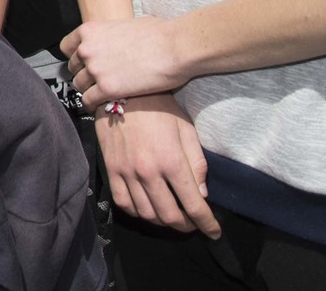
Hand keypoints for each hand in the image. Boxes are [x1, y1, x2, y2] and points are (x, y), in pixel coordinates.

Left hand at [61, 16, 187, 104]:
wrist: (174, 47)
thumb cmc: (159, 33)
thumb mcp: (129, 24)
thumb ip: (116, 33)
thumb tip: (122, 35)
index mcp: (91, 31)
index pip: (67, 47)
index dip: (75, 57)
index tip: (82, 64)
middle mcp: (87, 49)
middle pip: (73, 68)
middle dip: (83, 75)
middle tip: (95, 81)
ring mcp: (95, 70)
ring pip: (79, 86)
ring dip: (88, 91)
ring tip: (98, 95)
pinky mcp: (107, 89)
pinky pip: (89, 101)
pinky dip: (91, 105)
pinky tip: (98, 108)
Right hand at [91, 92, 220, 237]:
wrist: (122, 92)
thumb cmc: (159, 107)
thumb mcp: (187, 129)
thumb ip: (197, 164)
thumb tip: (202, 194)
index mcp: (172, 161)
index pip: (194, 205)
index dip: (207, 224)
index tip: (214, 232)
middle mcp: (149, 172)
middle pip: (170, 216)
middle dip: (186, 226)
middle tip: (193, 223)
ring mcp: (127, 173)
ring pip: (147, 214)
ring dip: (163, 221)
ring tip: (172, 216)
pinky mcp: (111, 170)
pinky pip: (124, 203)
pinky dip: (138, 212)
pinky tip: (147, 207)